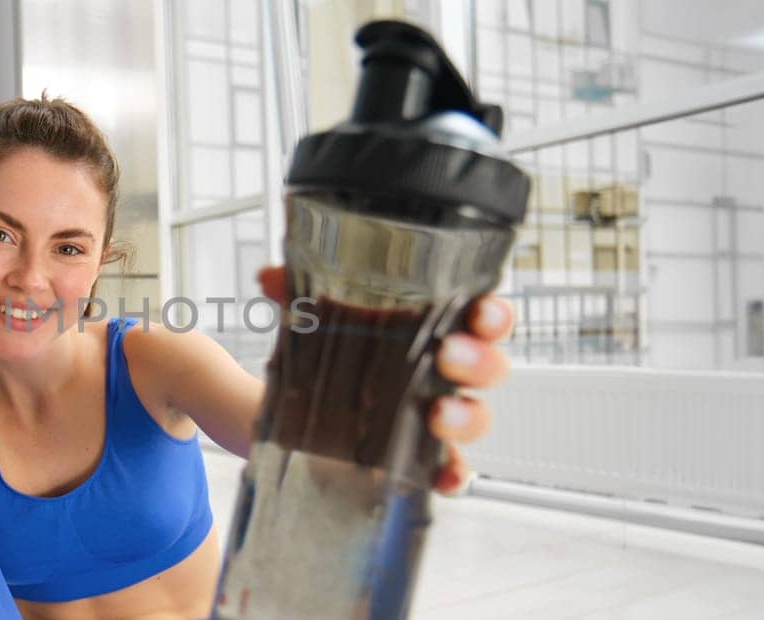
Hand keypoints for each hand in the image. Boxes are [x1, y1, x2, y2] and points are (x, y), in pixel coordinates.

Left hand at [255, 266, 511, 494]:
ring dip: (465, 415)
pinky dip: (453, 476)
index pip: (483, 318)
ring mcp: (436, 417)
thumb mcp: (317, 319)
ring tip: (437, 413)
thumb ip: (300, 295)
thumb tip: (269, 278)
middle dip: (479, 361)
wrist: (296, 410)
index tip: (481, 312)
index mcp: (436, 329)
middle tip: (448, 355)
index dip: (493, 315)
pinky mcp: (419, 458)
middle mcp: (446, 373)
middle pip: (489, 367)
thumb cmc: (332, 352)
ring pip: (475, 417)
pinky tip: (445, 478)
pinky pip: (450, 470)